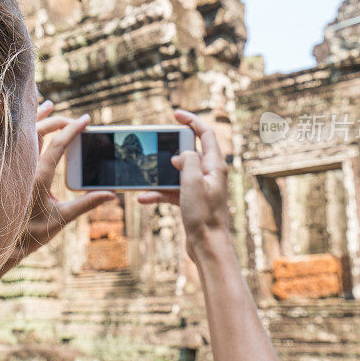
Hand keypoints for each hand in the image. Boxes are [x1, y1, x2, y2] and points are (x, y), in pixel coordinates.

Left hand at [17, 100, 115, 256]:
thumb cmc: (30, 234)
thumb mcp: (61, 219)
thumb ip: (86, 204)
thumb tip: (111, 194)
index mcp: (38, 177)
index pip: (58, 144)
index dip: (73, 129)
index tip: (86, 120)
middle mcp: (24, 168)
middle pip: (40, 132)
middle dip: (58, 121)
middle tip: (74, 119)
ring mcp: (14, 167)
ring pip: (25, 135)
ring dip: (38, 119)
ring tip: (48, 105)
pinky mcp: (8, 171)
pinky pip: (17, 143)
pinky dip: (27, 130)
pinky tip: (32, 125)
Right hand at [136, 109, 229, 254]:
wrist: (207, 246)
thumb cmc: (203, 215)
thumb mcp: (193, 182)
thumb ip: (187, 160)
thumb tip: (180, 154)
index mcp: (215, 165)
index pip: (206, 133)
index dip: (191, 120)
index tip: (175, 114)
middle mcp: (210, 174)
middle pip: (189, 152)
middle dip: (170, 149)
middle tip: (156, 146)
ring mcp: (201, 188)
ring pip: (177, 173)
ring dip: (160, 175)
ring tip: (144, 175)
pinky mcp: (192, 201)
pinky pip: (172, 191)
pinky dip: (159, 192)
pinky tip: (144, 198)